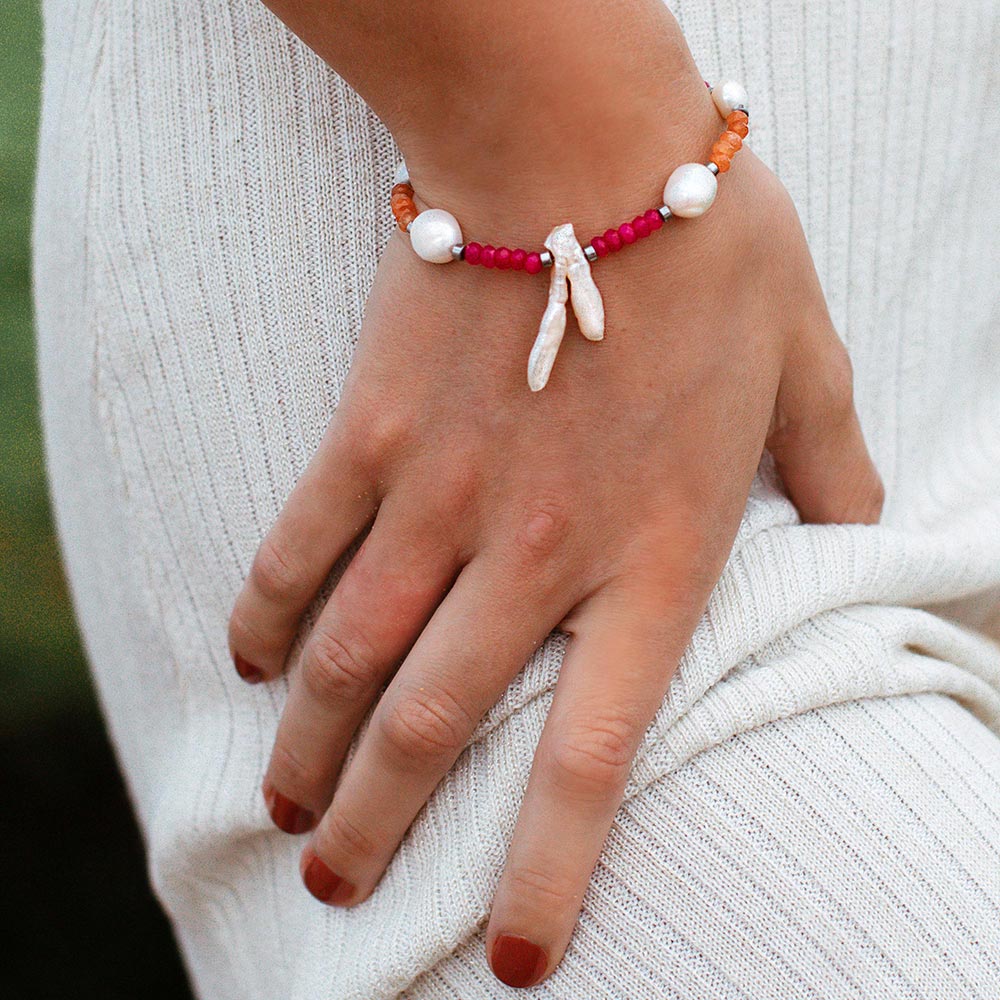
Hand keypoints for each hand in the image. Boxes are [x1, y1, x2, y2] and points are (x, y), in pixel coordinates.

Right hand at [228, 103, 881, 986]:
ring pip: (353, 658)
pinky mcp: (372, 435)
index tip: (510, 958)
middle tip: (336, 888)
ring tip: (285, 809)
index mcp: (654, 554)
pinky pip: (303, 546)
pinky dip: (268, 613)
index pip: (595, 756)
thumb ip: (833, 468)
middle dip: (379, 826)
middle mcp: (537, 551)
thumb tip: (866, 529)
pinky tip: (252, 661)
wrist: (579, 144)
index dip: (549, 871)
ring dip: (312, 748)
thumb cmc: (706, 252)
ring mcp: (441, 496)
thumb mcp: (804, 365)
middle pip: (436, 728)